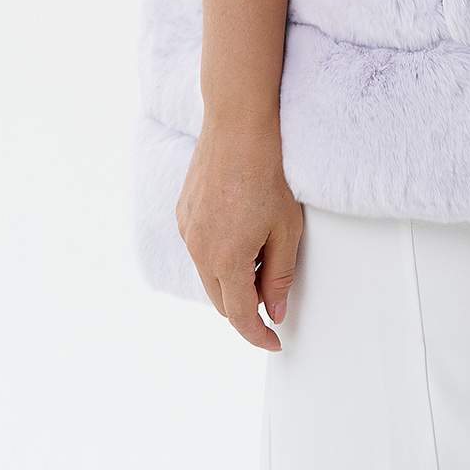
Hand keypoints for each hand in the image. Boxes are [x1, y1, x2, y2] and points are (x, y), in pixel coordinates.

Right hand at [176, 118, 303, 351]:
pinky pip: (200, 248)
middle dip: (247, 306)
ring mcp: (187, 231)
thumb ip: (280, 276)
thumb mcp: (286, 229)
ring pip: (209, 275)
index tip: (274, 342)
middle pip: (222, 300)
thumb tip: (276, 310)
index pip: (241, 316)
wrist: (237, 127)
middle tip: (274, 291)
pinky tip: (241, 229)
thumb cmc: (267, 174)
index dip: (259, 334)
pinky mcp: (183, 213)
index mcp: (226, 261)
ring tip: (261, 249)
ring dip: (232, 278)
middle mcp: (198, 251)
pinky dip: (219, 254)